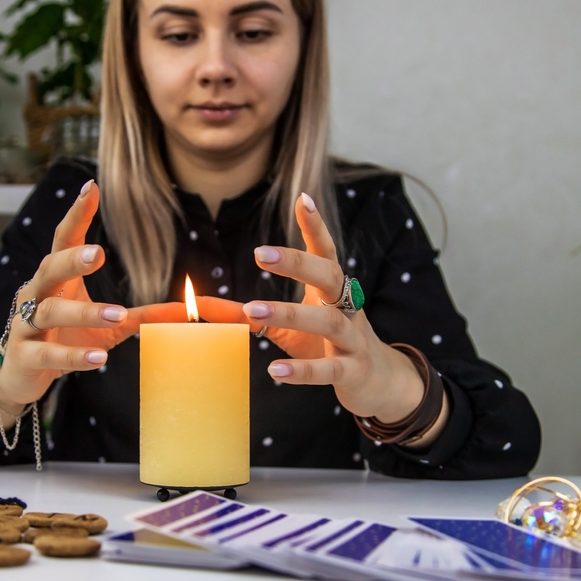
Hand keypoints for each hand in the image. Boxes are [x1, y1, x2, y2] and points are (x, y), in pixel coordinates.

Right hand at [0, 180, 183, 429]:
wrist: (22, 374)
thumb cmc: (66, 338)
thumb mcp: (108, 325)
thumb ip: (142, 315)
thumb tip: (185, 309)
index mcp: (57, 278)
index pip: (64, 239)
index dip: (77, 214)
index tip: (91, 187)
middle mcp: (37, 294)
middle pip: (51, 268)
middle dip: (73, 260)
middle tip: (99, 253)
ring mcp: (26, 324)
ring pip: (50, 311)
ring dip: (85, 312)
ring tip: (119, 314)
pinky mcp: (25, 356)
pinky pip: (48, 353)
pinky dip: (73, 355)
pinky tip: (98, 358)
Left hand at [197, 193, 438, 426]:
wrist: (380, 381)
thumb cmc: (329, 345)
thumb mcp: (289, 326)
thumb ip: (250, 314)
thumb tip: (200, 303)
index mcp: (332, 291)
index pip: (326, 252)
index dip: (316, 226)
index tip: (303, 199)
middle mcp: (347, 308)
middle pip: (329, 276)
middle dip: (297, 263)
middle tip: (259, 252)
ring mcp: (353, 339)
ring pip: (328, 321)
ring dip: (291, 313)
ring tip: (254, 310)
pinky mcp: (354, 371)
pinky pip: (329, 369)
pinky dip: (303, 370)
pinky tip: (274, 370)